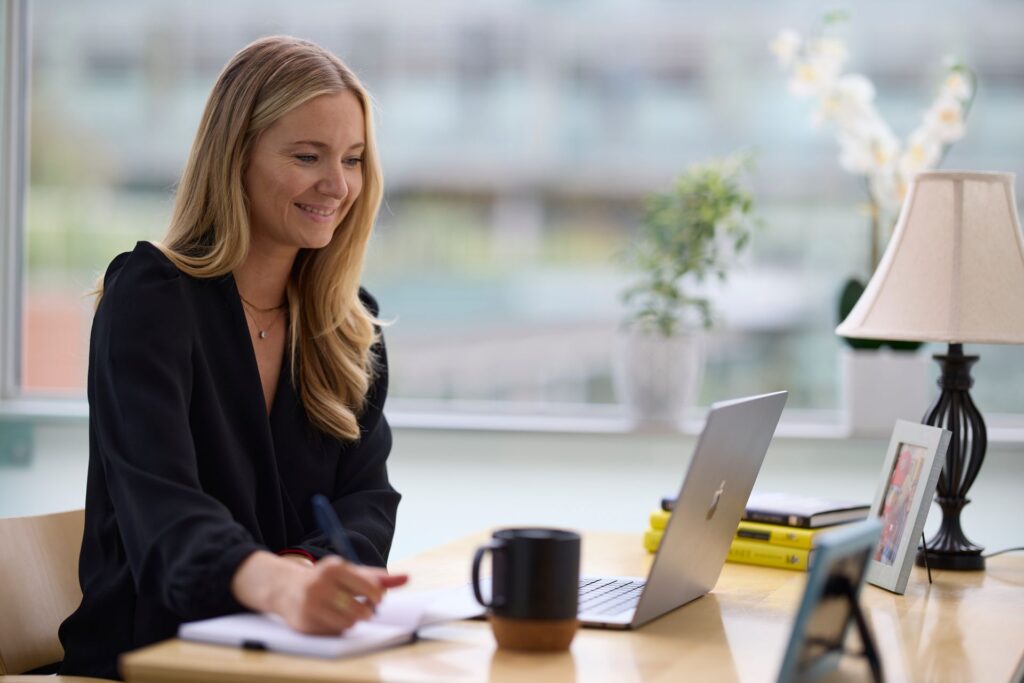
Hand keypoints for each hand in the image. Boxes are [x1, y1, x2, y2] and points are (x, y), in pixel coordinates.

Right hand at [232, 551, 408, 633]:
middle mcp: (320, 584)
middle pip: (360, 610)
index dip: (378, 597)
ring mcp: (311, 604)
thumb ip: (378, 576)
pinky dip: (338, 627)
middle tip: (365, 608)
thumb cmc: (326, 579)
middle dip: (367, 612)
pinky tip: (332, 617)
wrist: (286, 588)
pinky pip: (333, 632)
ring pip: (348, 623)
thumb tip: (407, 578)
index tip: (376, 598)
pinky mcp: (304, 622)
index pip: (371, 589)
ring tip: (349, 612)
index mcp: (335, 567)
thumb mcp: (350, 572)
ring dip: (353, 621)